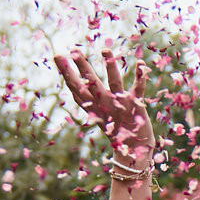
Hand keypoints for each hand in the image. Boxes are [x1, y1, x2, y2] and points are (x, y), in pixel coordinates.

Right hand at [54, 48, 153, 171]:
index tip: (58, 56)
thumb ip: (87, 100)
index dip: (67, 72)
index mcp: (93, 106)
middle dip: (82, 66)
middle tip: (73, 50)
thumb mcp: (96, 113)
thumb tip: (72, 85)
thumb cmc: (114, 128)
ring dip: (109, 66)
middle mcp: (104, 104)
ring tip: (105, 49)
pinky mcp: (136, 106)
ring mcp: (120, 104)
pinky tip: (141, 65)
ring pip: (114, 82)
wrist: (132, 149)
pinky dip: (140, 77)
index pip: (76, 87)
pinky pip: (138, 89)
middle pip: (91, 83)